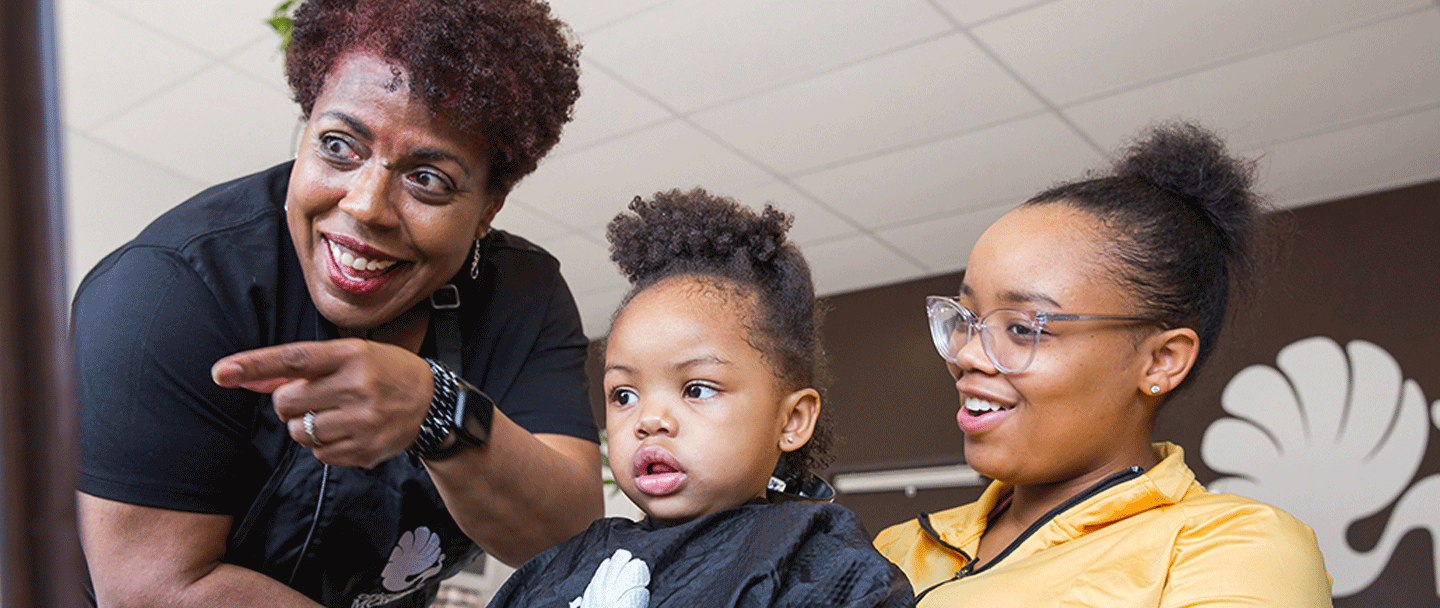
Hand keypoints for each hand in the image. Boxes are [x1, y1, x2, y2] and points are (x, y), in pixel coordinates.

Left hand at [212, 339, 433, 467]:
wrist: (433, 403)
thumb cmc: (385, 372)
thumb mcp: (351, 356)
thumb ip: (302, 368)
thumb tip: (252, 380)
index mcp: (352, 356)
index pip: (294, 359)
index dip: (254, 365)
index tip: (221, 373)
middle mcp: (358, 387)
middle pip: (287, 402)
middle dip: (290, 403)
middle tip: (313, 398)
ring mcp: (362, 421)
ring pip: (299, 432)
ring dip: (305, 426)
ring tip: (334, 415)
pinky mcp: (365, 450)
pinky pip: (319, 453)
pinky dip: (323, 445)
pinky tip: (347, 431)